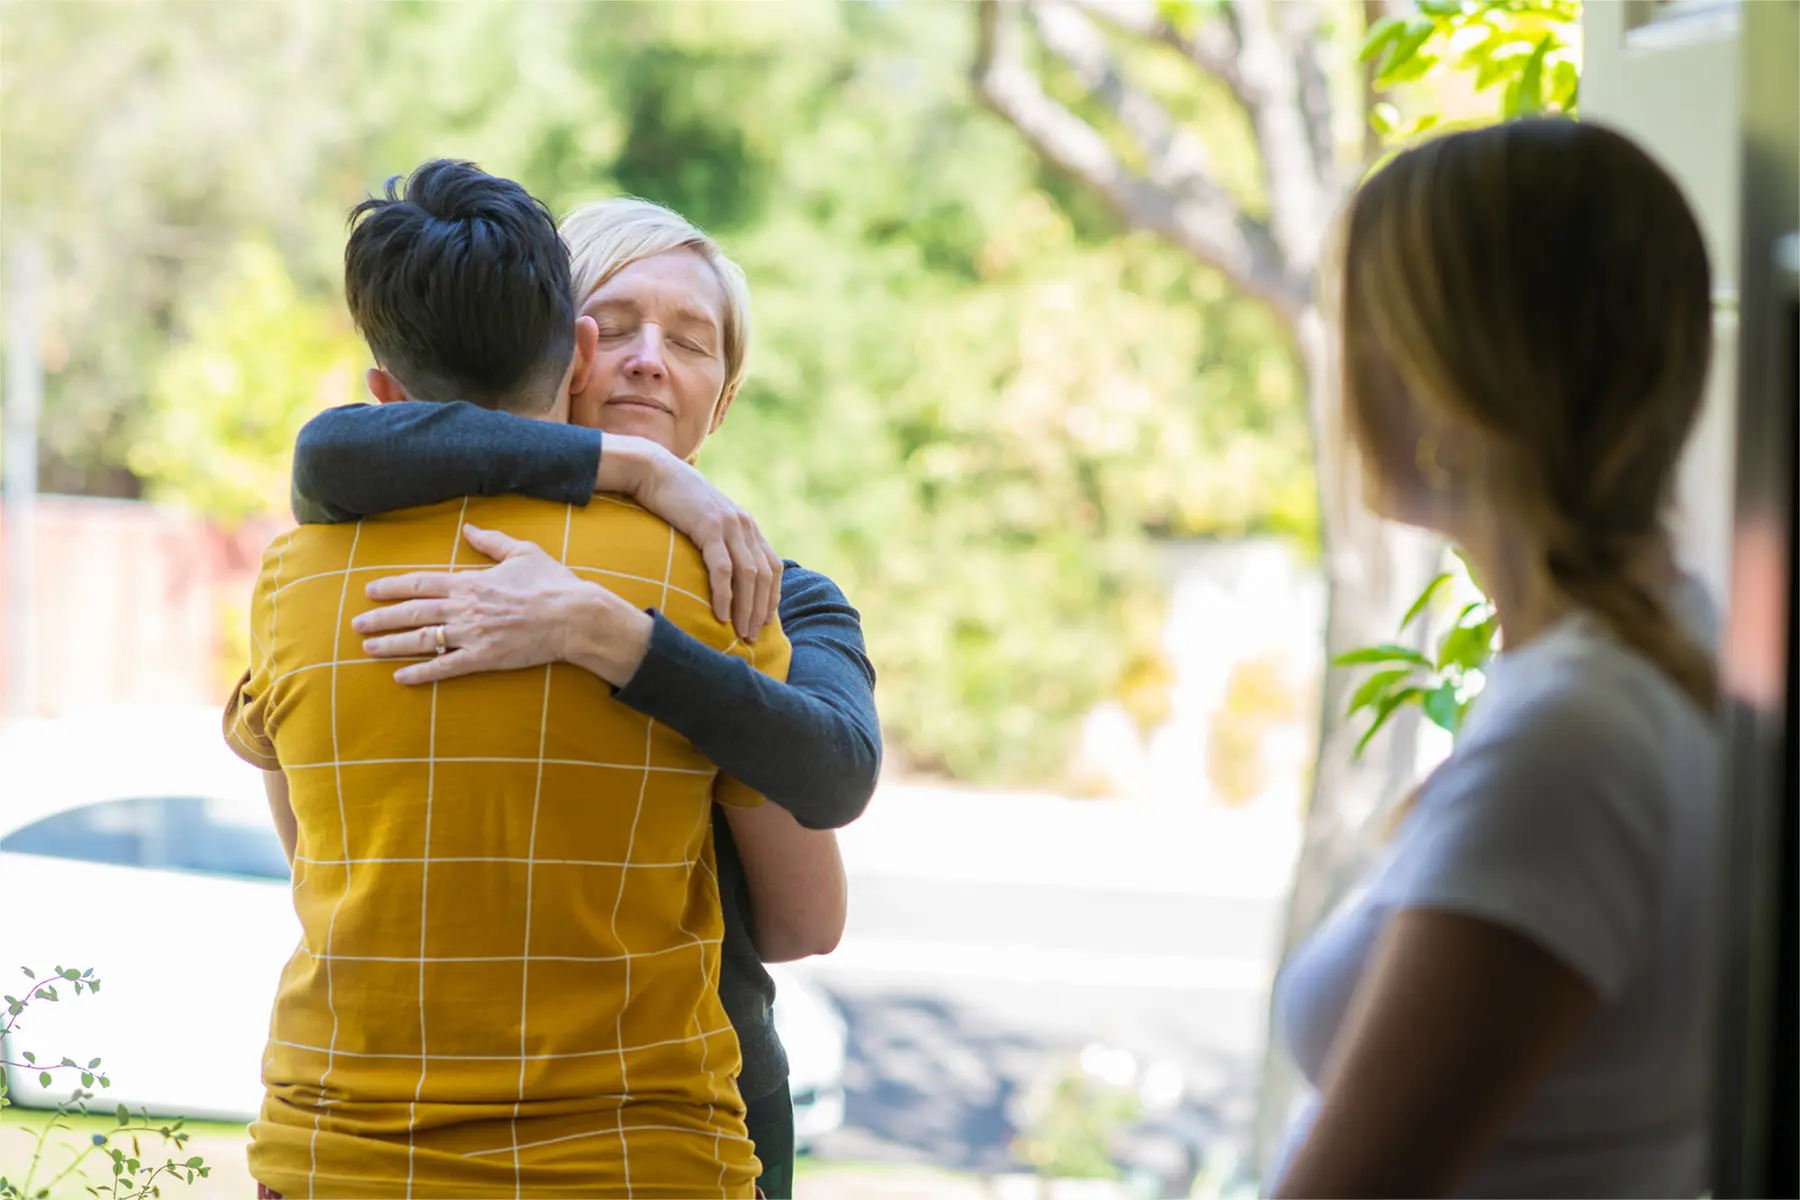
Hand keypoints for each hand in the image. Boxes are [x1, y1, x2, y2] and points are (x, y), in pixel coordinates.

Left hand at [352, 523, 650, 685]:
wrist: (575, 616)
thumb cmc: (552, 583)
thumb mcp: (523, 552)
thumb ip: (491, 542)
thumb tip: (467, 529)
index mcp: (471, 582)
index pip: (420, 583)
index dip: (392, 587)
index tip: (369, 591)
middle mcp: (465, 608)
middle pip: (413, 613)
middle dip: (381, 618)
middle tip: (356, 624)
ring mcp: (473, 635)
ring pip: (422, 641)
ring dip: (391, 645)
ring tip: (368, 649)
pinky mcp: (485, 658)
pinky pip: (446, 668)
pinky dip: (421, 673)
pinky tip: (401, 678)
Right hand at [600, 435, 781, 641]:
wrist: (655, 472)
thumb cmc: (675, 501)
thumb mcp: (706, 522)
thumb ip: (720, 542)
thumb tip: (721, 573)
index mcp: (747, 526)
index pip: (772, 567)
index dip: (772, 596)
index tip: (766, 622)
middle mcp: (744, 525)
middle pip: (764, 576)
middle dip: (761, 610)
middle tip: (752, 637)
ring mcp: (729, 525)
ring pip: (748, 576)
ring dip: (746, 608)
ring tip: (740, 632)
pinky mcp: (708, 527)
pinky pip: (722, 568)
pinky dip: (725, 594)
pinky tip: (720, 615)